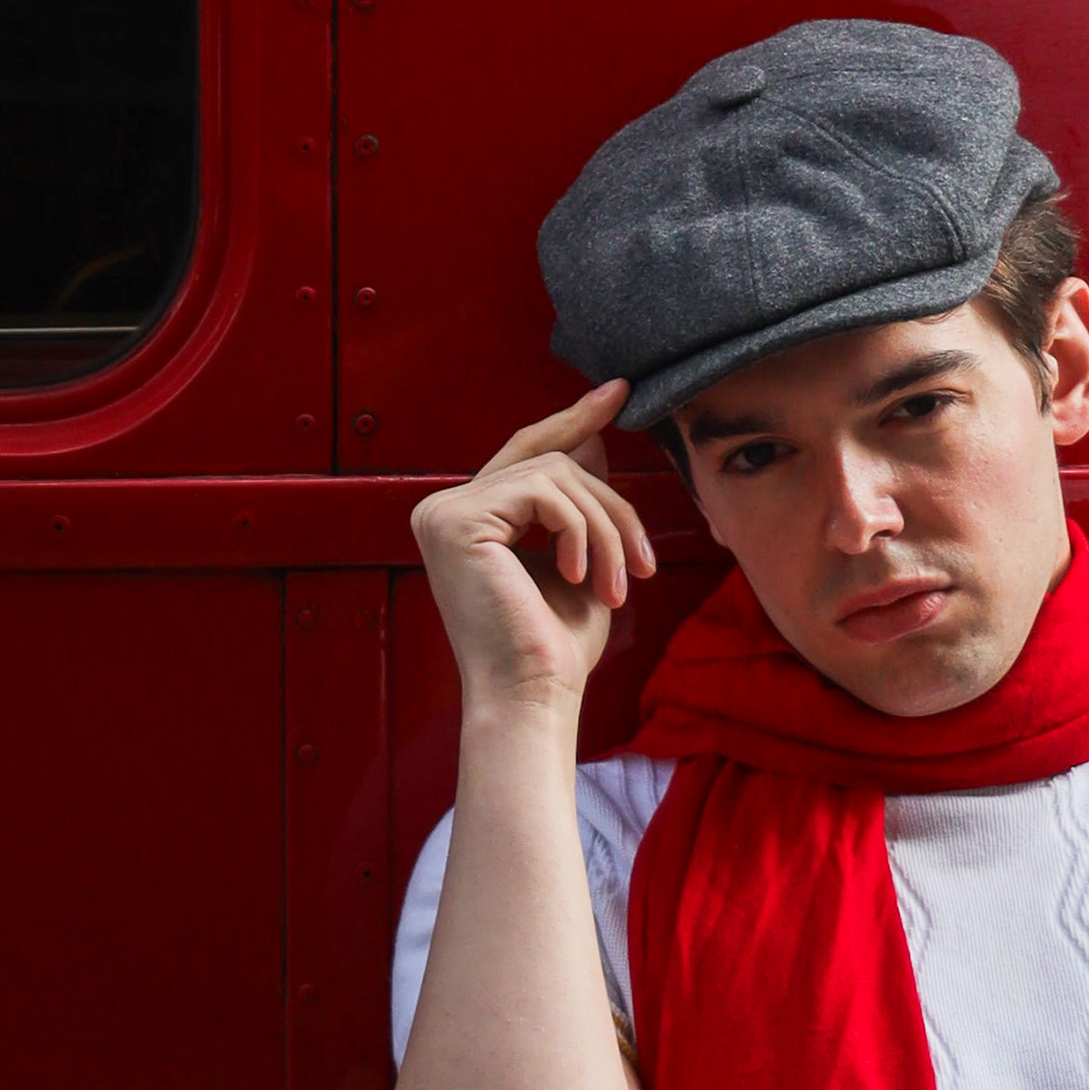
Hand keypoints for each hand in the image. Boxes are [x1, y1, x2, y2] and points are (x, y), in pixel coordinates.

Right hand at [412, 382, 659, 717]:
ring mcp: (444, 513)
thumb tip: (593, 439)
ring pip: (555, 474)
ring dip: (606, 528)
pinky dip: (580, 531)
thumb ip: (578, 501)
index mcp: (467, 520)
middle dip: (611, 505)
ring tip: (619, 583)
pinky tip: (581, 576)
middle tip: (644, 561)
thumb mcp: (579, 559)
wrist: (532, 697)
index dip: (574, 420)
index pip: (528, 454)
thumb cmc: (553, 648)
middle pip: (551, 462)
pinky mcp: (456, 520)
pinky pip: (543, 491)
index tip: (617, 392)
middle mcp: (444, 510)